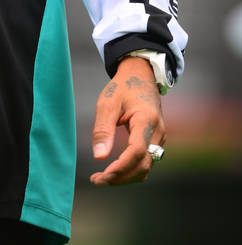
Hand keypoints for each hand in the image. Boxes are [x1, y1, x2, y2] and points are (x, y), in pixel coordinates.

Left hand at [90, 55, 165, 185]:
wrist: (140, 77)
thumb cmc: (122, 88)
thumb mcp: (108, 103)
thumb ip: (103, 129)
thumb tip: (99, 157)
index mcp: (146, 119)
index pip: (137, 151)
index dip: (121, 166)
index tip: (103, 174)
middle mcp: (158, 132)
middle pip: (143, 165)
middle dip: (120, 177)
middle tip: (97, 180)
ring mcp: (159, 138)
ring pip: (145, 167)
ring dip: (125, 177)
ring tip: (101, 178)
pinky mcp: (155, 142)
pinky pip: (145, 162)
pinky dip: (130, 170)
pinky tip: (114, 171)